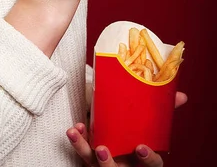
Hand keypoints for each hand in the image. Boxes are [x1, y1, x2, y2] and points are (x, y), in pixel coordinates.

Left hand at [66, 92, 187, 165]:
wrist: (120, 139)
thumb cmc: (137, 133)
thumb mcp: (150, 126)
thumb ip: (163, 111)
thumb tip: (181, 95)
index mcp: (143, 159)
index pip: (151, 165)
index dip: (147, 158)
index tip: (140, 147)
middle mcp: (125, 166)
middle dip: (108, 164)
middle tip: (102, 149)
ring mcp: (107, 164)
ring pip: (93, 164)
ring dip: (83, 149)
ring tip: (76, 132)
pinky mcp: (91, 159)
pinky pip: (82, 154)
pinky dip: (78, 141)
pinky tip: (75, 128)